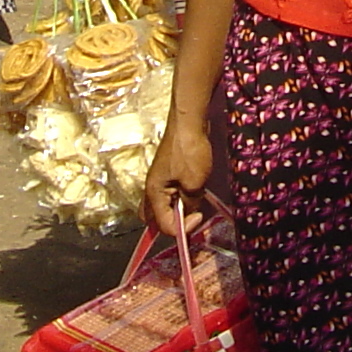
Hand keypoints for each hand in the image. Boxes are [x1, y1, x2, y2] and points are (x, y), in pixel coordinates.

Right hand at [144, 116, 212, 240]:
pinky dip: (179, 199)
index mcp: (154, 194)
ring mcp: (158, 181)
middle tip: (190, 218)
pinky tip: (193, 193)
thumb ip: (191, 203)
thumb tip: (190, 212)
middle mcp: (151, 190)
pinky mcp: (167, 173)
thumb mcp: (194, 183)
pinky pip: (169, 194)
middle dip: (172, 224)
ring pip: (162, 206)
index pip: (163, 225)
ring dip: (176, 211)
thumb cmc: (189, 151)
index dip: (183, 228)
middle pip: (154, 219)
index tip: (199, 217)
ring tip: (193, 205)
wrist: (188, 123)